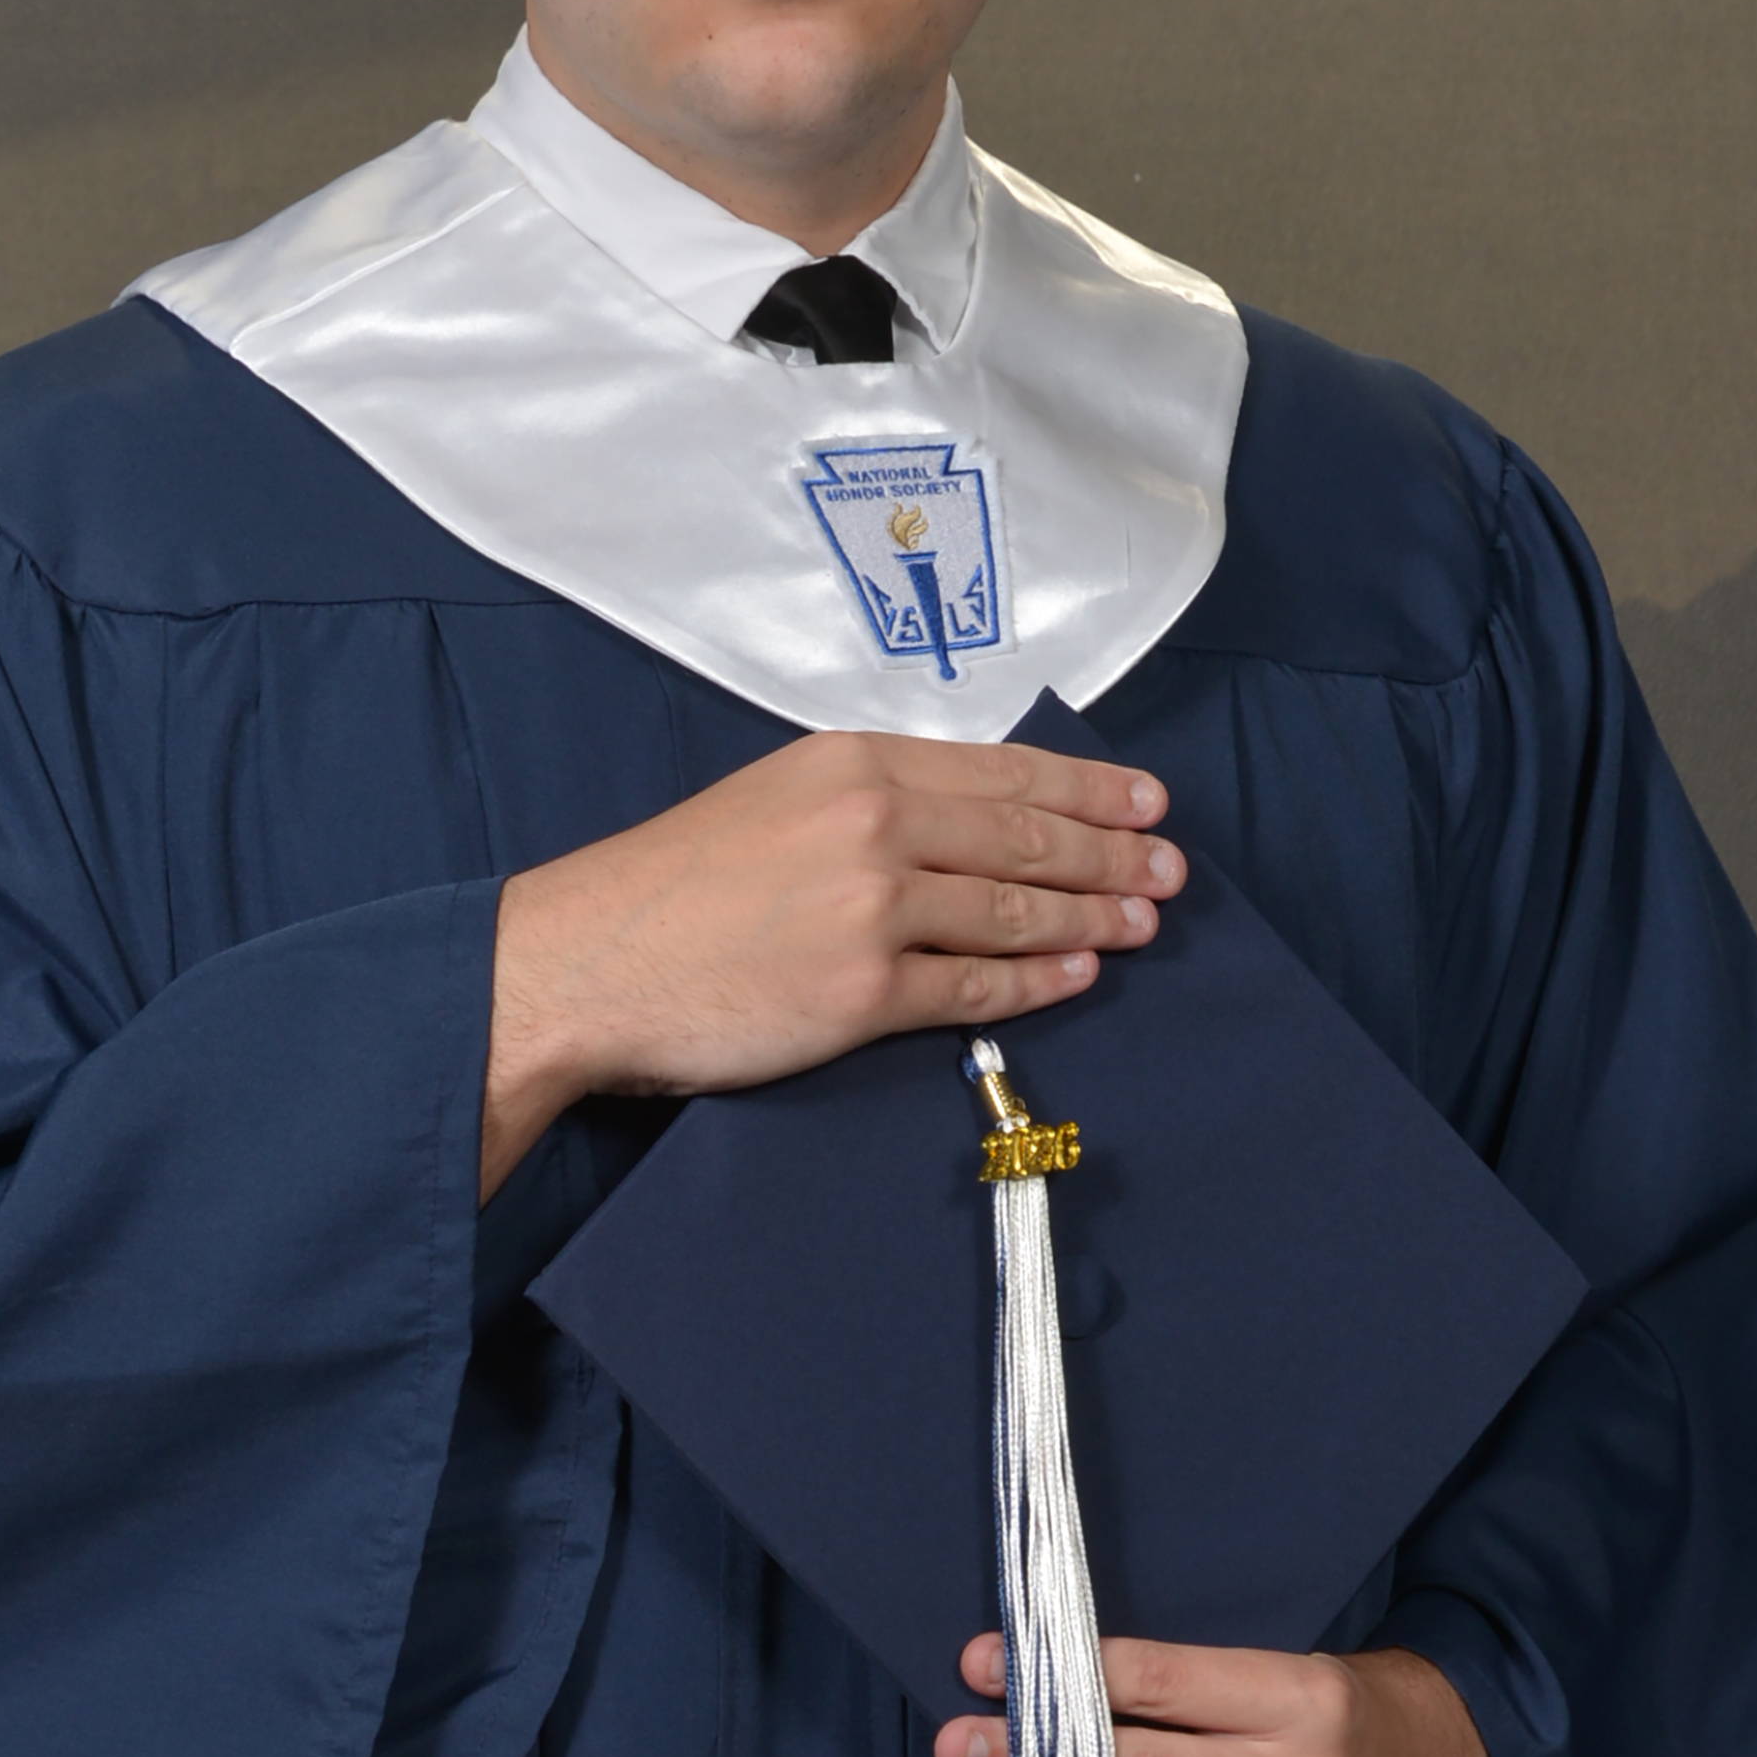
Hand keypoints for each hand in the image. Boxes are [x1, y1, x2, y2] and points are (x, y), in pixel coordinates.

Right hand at [481, 732, 1181, 1193]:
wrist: (587, 959)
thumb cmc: (671, 882)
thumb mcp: (774, 795)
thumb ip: (866, 795)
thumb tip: (964, 814)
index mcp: (853, 763)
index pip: (1000, 772)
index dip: (1086, 788)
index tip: (1143, 801)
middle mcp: (873, 823)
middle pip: (1024, 838)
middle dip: (1111, 853)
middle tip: (1169, 867)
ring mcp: (872, 908)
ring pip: (1014, 910)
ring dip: (1092, 917)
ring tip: (1141, 923)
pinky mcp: (862, 993)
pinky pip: (975, 986)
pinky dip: (1038, 979)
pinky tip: (1078, 975)